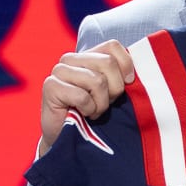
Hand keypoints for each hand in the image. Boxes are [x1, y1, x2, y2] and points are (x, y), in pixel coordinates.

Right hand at [38, 40, 134, 155]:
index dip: (126, 66)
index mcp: (87, 56)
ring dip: (101, 104)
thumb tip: (134, 74)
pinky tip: (82, 114)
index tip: (126, 85)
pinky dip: (88, 110)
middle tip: (105, 103)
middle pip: (108, 63)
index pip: (113, 46)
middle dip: (114, 89)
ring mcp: (59, 71)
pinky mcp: (51, 86)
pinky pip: (82, 96)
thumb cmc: (92, 114)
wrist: (67, 139)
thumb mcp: (112, 92)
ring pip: (97, 81)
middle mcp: (70, 59)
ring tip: (93, 110)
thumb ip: (121, 76)